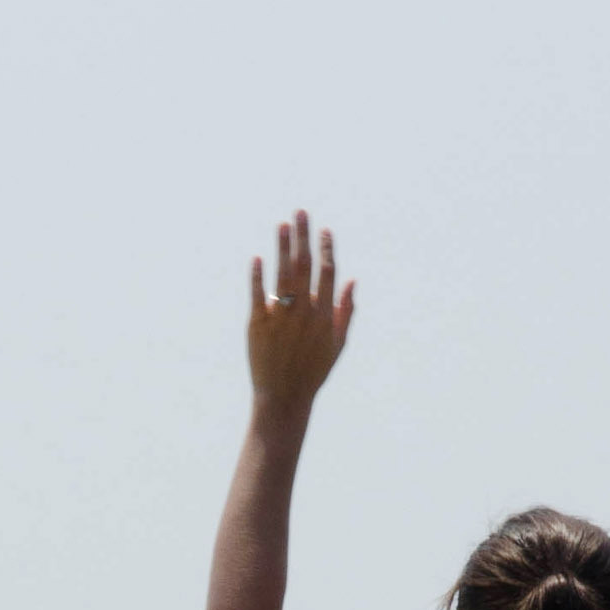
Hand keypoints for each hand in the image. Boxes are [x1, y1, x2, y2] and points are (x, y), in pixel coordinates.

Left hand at [248, 211, 355, 414]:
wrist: (284, 397)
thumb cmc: (313, 371)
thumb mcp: (337, 344)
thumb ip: (346, 312)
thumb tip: (352, 281)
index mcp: (325, 315)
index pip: (328, 273)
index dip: (326, 249)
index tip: (323, 230)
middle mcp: (304, 313)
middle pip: (305, 266)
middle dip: (304, 237)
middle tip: (300, 212)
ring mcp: (281, 317)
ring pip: (282, 275)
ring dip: (282, 248)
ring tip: (282, 225)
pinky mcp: (258, 325)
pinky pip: (258, 295)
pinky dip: (257, 276)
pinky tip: (258, 258)